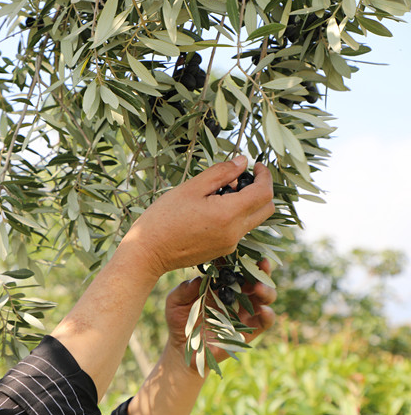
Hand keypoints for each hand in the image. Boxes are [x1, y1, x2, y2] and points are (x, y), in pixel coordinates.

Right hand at [124, 157, 274, 277]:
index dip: (264, 175)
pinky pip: (240, 230)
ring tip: (220, 193)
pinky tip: (212, 209)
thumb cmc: (162, 218)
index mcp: (228, 214)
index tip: (255, 165)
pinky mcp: (222, 251)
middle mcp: (234, 232)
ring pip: (254, 219)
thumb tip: (242, 161)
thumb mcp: (190, 188)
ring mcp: (229, 244)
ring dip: (247, 202)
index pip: (264, 192)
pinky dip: (236, 215)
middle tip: (240, 177)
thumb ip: (220, 173)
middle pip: (266, 209)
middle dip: (261, 189)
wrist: (147, 253)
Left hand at [164, 259, 276, 369]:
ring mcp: (243, 314)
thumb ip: (185, 289)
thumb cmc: (179, 321)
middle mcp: (236, 297)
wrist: (182, 350)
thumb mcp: (175, 302)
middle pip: (257, 279)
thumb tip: (202, 277)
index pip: (237, 269)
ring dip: (267, 291)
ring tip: (259, 288)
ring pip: (265, 298)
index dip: (244, 259)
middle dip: (262, 271)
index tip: (245, 252)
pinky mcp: (248, 332)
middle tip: (261, 265)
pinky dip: (268, 315)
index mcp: (221, 286)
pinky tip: (263, 310)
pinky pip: (264, 322)